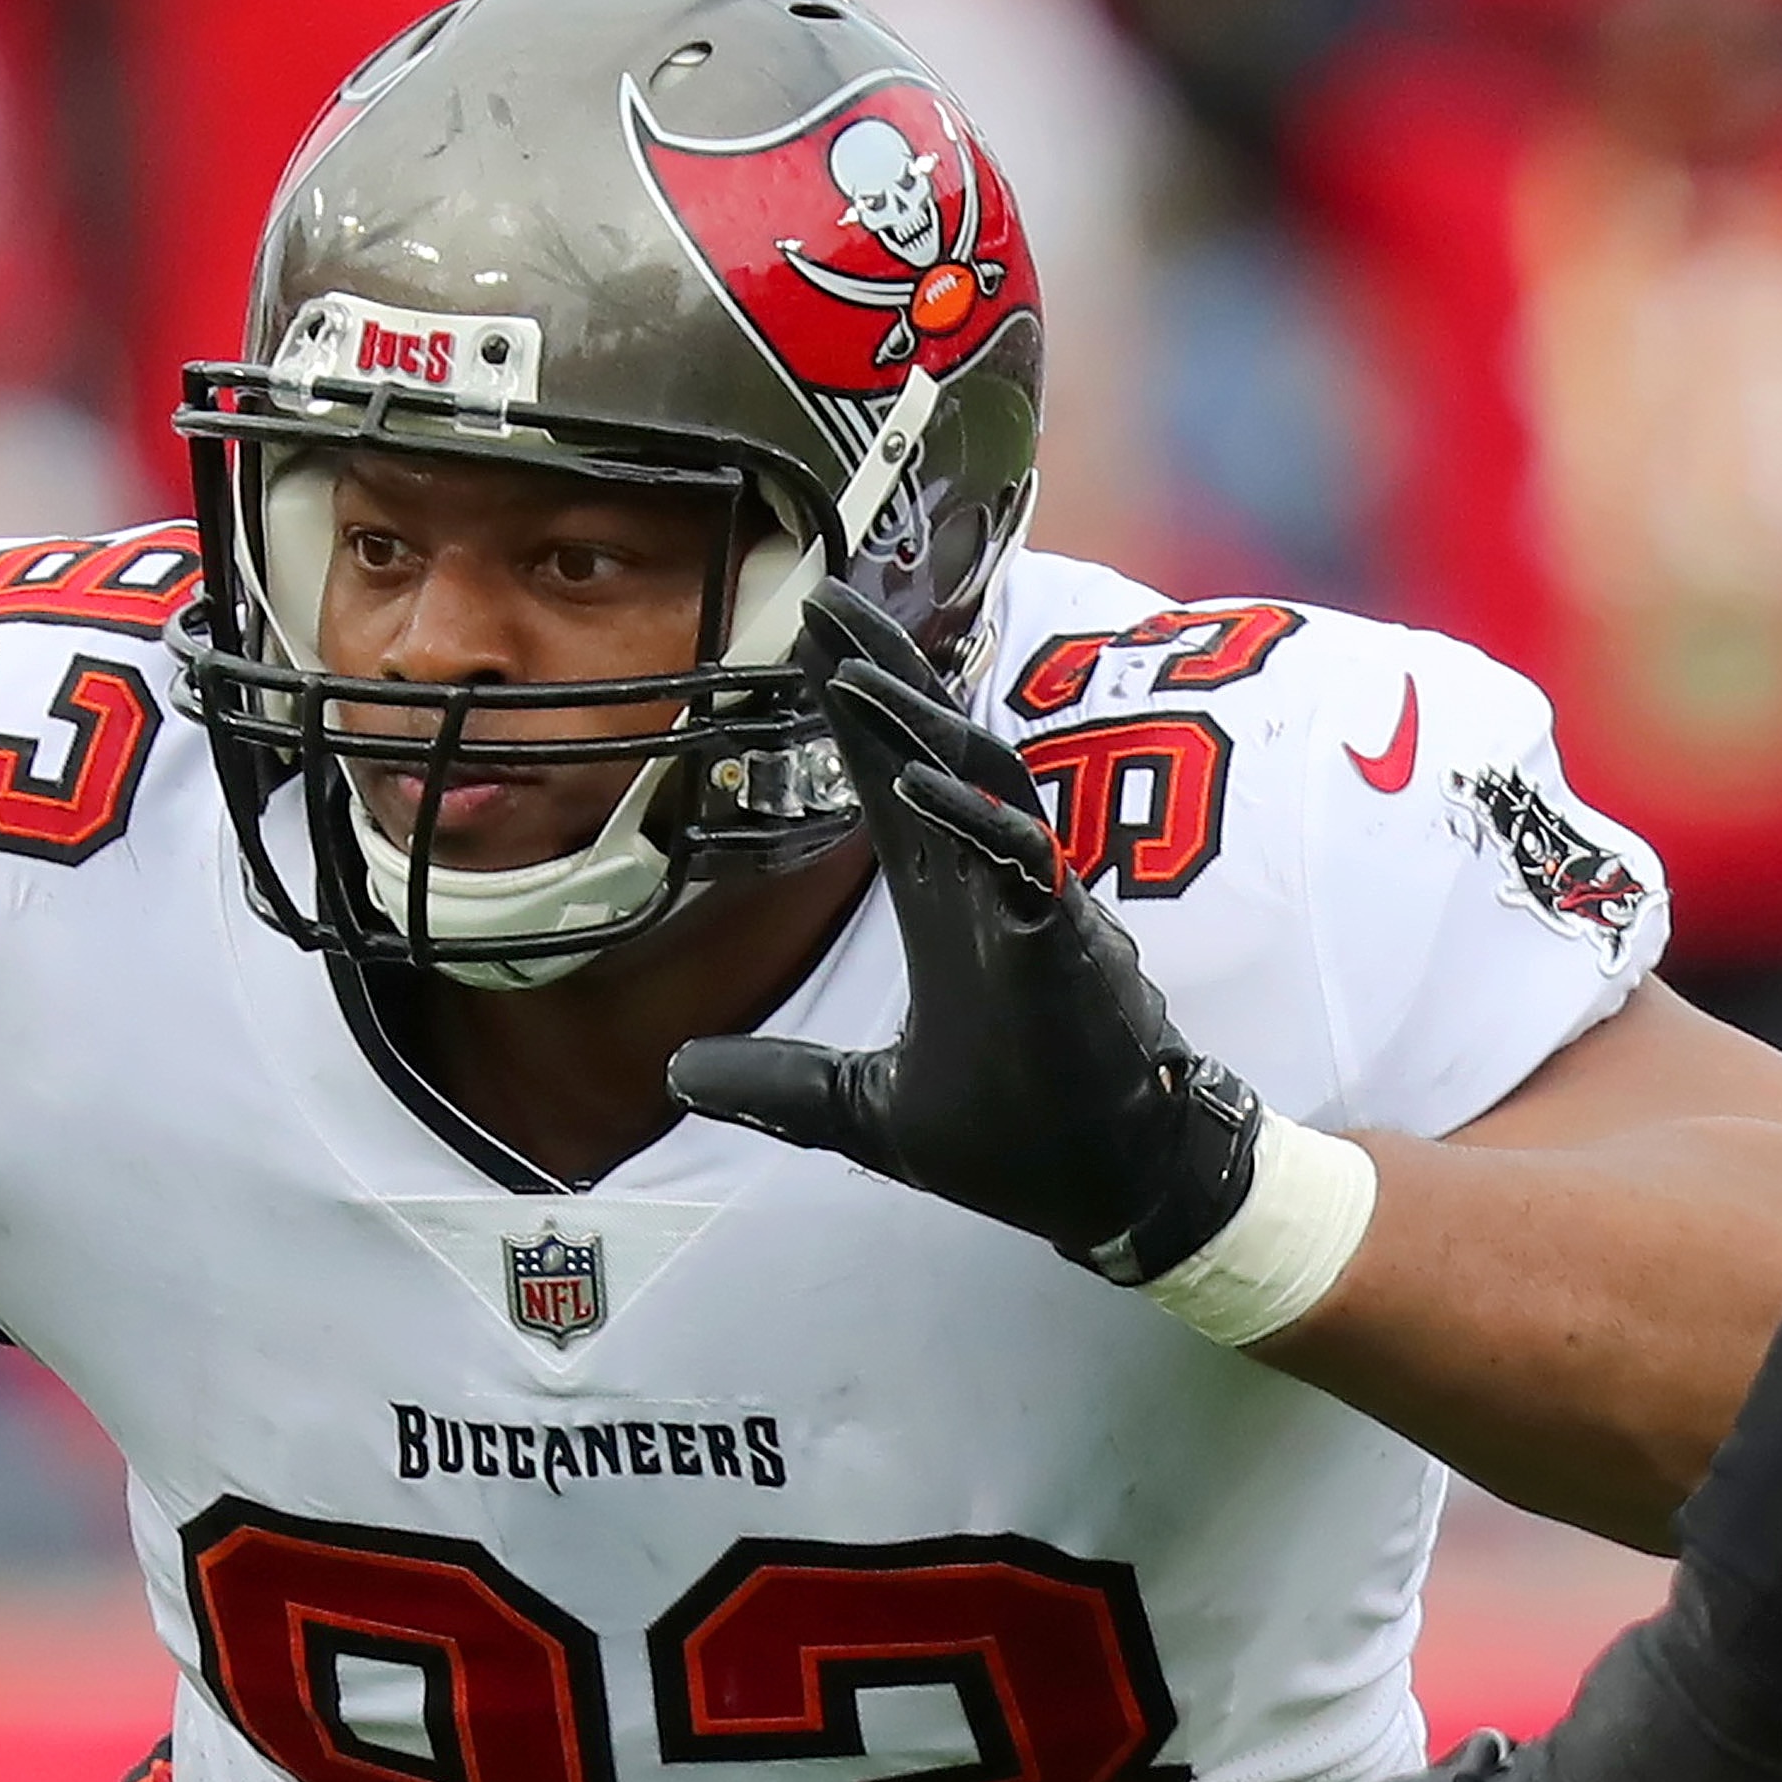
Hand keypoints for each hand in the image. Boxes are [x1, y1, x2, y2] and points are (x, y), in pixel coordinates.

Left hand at [667, 579, 1262, 1282]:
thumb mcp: (862, 1109)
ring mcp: (1032, 904)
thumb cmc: (1013, 1136)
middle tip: (826, 596)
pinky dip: (972, 820)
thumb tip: (675, 1074)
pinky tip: (916, 784)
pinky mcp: (1064, 945)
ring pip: (982, 779)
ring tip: (852, 670)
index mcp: (945, 904)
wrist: (1106, 1185)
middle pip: (937, 749)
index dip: (858, 711)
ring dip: (920, 723)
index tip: (813, 640)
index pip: (894, 780)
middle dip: (885, 670)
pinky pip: (1022, 860)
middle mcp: (988, 884)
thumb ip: (777, 1082)